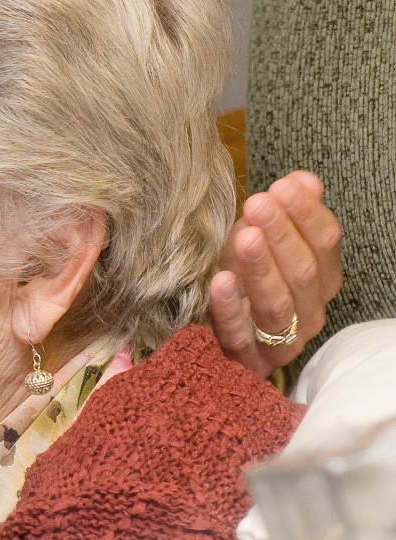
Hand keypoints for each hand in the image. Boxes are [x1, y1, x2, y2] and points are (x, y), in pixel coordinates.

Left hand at [210, 171, 341, 378]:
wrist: (214, 330)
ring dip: (262, 269)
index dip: (307, 214)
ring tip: (245, 238)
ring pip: (278, 306)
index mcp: (320, 279)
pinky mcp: (245, 360)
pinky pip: (240, 335)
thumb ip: (284, 212)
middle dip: (282, 235)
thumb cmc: (241, 278)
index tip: (282, 187)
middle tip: (258, 204)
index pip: (326, 244)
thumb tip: (304, 179)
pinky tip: (220, 281)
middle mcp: (309, 312)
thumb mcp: (259, 239)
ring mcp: (280, 341)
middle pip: (304, 273)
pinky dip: (231, 308)